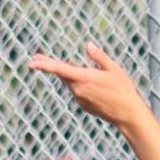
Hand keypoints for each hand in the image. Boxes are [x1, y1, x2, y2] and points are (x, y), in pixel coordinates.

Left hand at [27, 42, 145, 128]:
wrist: (128, 114)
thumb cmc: (123, 89)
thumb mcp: (113, 68)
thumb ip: (98, 57)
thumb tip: (87, 45)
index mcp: (84, 78)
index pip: (59, 69)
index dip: (44, 64)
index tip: (31, 62)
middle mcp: (78, 90)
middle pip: (61, 75)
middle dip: (49, 66)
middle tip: (35, 58)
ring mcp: (80, 99)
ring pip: (70, 83)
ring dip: (69, 75)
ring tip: (74, 68)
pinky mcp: (83, 105)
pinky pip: (77, 91)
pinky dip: (79, 85)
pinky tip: (92, 85)